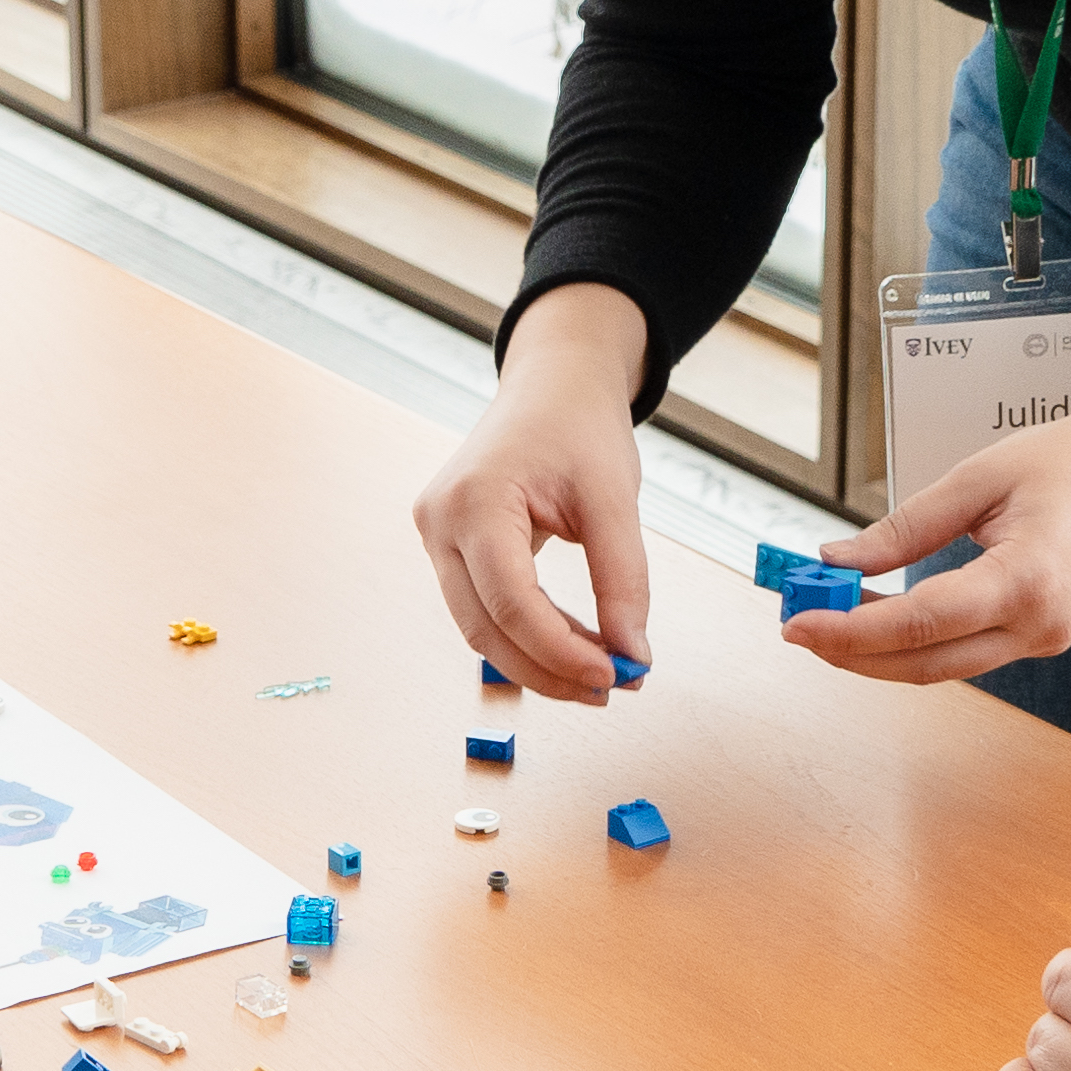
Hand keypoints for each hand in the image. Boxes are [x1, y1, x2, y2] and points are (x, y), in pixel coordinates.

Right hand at [412, 284, 647, 696]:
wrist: (553, 384)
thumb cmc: (580, 427)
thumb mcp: (613, 498)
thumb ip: (623, 580)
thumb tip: (633, 657)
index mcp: (474, 499)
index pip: (510, 601)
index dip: (560, 652)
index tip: (616, 676)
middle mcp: (439, 521)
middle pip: (486, 627)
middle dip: (549, 669)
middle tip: (614, 686)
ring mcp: (436, 533)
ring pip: (480, 627)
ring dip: (539, 659)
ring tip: (602, 671)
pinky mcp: (448, 544)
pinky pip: (483, 607)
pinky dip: (529, 634)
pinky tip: (574, 645)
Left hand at [790, 377, 1070, 683]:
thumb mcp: (980, 476)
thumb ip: (907, 526)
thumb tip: (838, 560)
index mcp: (1027, 582)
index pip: (918, 624)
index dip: (849, 630)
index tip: (795, 622)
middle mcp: (1040, 627)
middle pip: (925, 664)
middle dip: (852, 653)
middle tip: (796, 625)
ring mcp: (1048, 638)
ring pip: (945, 666)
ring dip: (881, 652)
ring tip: (824, 619)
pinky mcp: (1047, 634)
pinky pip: (969, 651)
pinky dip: (918, 642)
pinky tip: (879, 618)